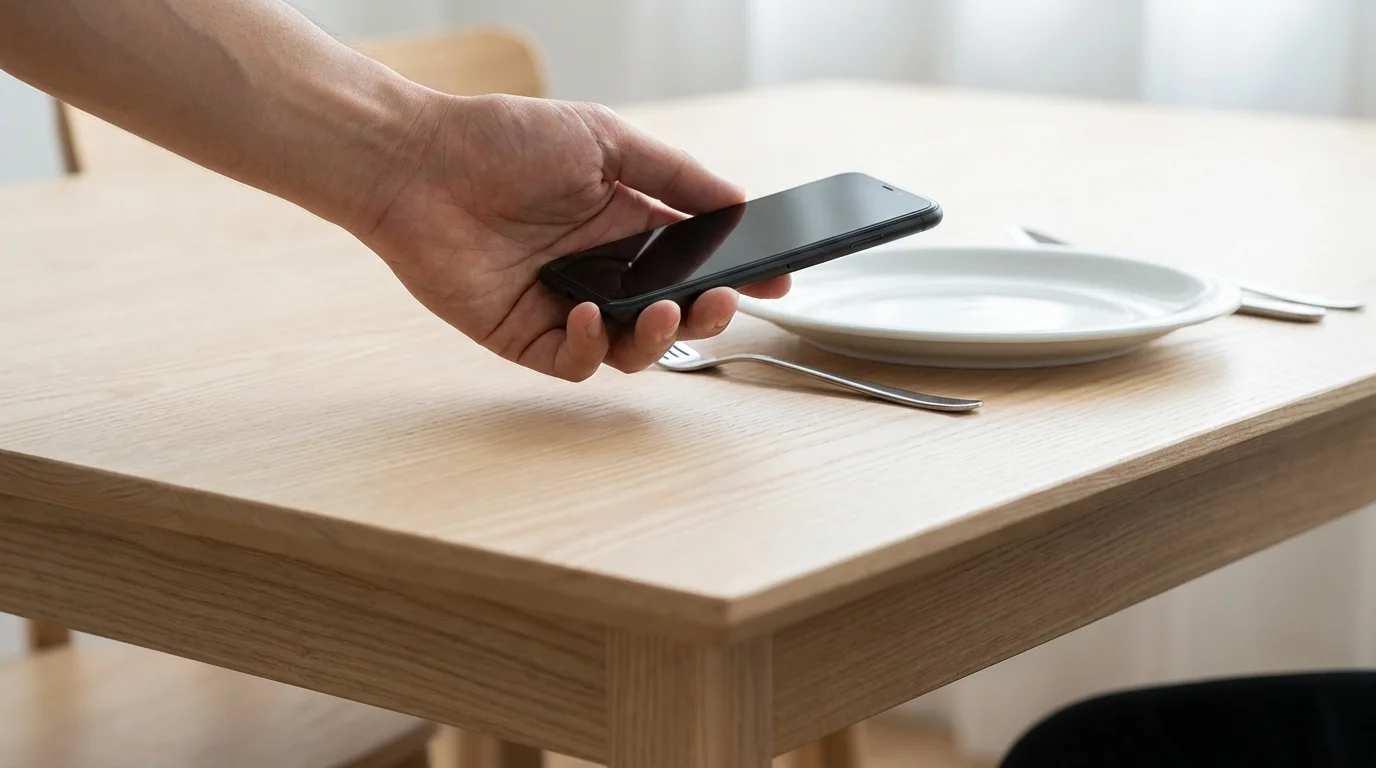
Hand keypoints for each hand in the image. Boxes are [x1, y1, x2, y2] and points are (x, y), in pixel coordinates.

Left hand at [360, 94, 789, 380]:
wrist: (419, 164)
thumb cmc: (503, 141)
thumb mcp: (605, 141)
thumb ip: (674, 175)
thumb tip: (739, 201)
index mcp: (625, 224)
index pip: (695, 261)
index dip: (736, 274)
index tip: (778, 281)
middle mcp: (600, 271)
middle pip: (672, 314)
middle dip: (706, 314)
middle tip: (721, 301)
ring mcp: (564, 306)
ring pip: (631, 349)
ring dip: (659, 338)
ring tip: (665, 312)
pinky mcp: (524, 337)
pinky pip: (573, 362)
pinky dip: (589, 346)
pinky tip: (584, 315)